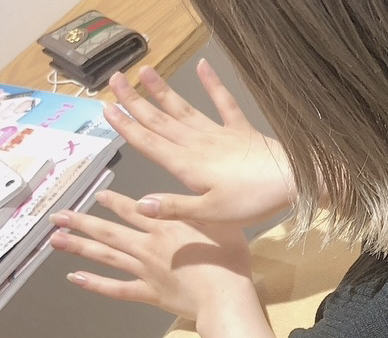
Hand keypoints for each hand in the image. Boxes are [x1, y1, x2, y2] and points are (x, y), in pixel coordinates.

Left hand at [49, 190, 254, 322]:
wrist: (225, 294)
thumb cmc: (227, 255)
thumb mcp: (215, 218)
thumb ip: (189, 206)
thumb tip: (169, 197)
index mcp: (166, 225)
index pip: (132, 210)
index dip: (113, 202)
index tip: (97, 195)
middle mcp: (149, 246)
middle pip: (110, 231)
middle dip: (82, 222)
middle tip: (58, 216)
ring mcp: (145, 271)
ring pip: (106, 257)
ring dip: (79, 247)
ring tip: (56, 241)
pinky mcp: (147, 293)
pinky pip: (115, 288)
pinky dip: (94, 284)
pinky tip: (76, 278)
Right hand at [105, 60, 295, 223]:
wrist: (294, 180)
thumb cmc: (253, 201)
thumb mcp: (210, 213)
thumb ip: (174, 207)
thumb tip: (138, 203)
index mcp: (188, 165)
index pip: (150, 143)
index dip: (127, 126)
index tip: (107, 108)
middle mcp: (199, 143)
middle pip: (160, 121)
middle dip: (135, 102)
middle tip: (115, 80)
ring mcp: (221, 133)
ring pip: (184, 109)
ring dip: (163, 91)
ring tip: (146, 71)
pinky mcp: (242, 128)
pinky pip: (224, 102)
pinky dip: (213, 83)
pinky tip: (202, 65)